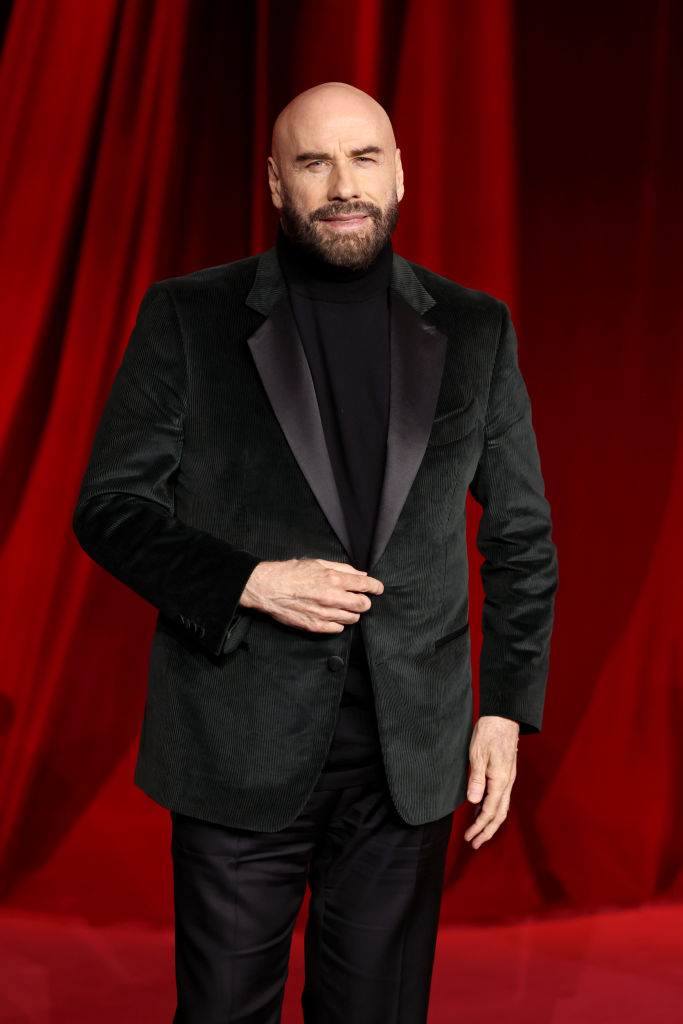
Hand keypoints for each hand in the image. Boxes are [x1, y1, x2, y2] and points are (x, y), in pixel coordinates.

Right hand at [239, 558, 383, 632]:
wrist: (269, 588)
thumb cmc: (291, 573)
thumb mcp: (318, 563)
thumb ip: (343, 569)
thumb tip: (361, 574)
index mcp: (335, 579)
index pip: (366, 585)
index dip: (376, 587)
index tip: (377, 589)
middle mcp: (333, 597)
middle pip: (364, 605)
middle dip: (364, 601)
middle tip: (358, 598)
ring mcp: (325, 614)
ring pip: (353, 618)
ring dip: (351, 612)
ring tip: (341, 606)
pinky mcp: (316, 626)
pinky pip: (338, 628)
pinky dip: (338, 622)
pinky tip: (331, 615)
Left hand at [464, 715, 518, 848]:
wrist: (504, 717)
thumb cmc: (489, 733)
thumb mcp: (478, 754)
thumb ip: (476, 779)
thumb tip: (473, 802)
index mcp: (500, 780)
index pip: (490, 811)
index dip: (479, 826)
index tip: (469, 837)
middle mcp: (507, 783)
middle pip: (499, 815)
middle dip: (487, 831)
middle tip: (474, 844)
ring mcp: (508, 779)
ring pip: (501, 807)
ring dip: (490, 822)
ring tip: (478, 833)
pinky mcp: (505, 774)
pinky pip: (500, 798)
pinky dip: (491, 809)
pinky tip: (481, 810)